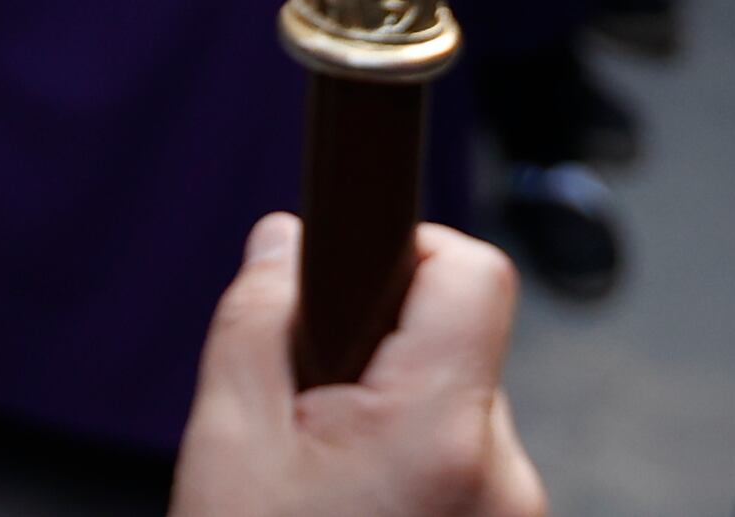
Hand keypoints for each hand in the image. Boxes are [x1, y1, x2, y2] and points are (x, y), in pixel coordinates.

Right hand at [174, 216, 546, 516]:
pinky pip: (470, 482)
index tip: (352, 279)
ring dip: (398, 433)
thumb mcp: (229, 442)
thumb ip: (258, 321)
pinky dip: (418, 486)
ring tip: (327, 495)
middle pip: (459, 351)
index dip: (410, 252)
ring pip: (460, 421)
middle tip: (308, 426)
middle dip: (381, 364)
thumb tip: (284, 242)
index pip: (475, 273)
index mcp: (441, 433)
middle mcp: (506, 481)